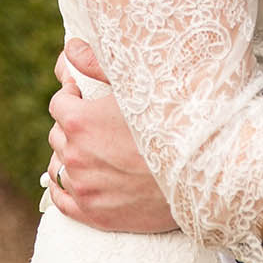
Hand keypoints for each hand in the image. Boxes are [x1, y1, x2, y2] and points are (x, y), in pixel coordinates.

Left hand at [45, 39, 177, 232]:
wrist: (204, 171)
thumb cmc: (174, 121)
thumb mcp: (138, 84)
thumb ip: (97, 64)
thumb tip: (69, 48)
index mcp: (81, 121)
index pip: (59, 103)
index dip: (72, 96)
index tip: (84, 95)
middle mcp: (76, 155)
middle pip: (58, 134)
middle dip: (73, 125)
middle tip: (96, 122)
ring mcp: (84, 188)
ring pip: (58, 166)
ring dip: (70, 155)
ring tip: (92, 150)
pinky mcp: (94, 214)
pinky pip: (62, 201)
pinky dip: (66, 187)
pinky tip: (79, 179)